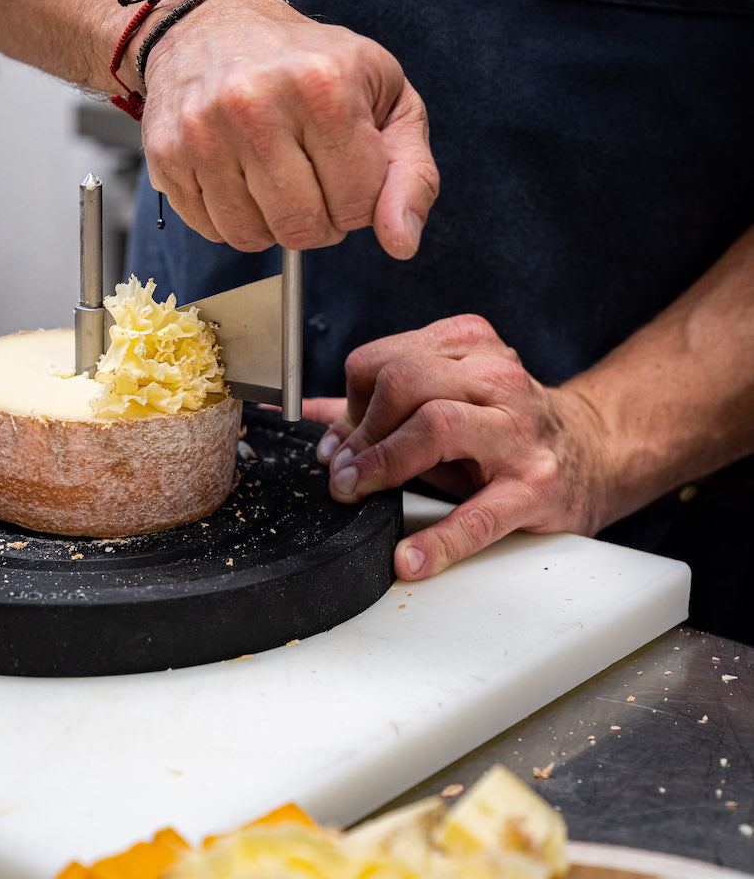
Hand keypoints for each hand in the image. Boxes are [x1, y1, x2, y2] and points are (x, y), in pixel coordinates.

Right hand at [140, 0, 438, 256]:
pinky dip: (234, 218)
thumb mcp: (386, 97)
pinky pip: (213, 230)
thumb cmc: (308, 61)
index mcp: (324, 85)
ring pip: (255, 238)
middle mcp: (257, 104)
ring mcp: (205, 131)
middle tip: (314, 177)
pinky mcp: (167, 154)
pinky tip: (240, 177)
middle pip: (305, 228)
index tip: (348, 166)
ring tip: (276, 176)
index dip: (361, 199)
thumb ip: (411, 172)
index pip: (359, 204)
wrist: (212, 24)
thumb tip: (401, 240)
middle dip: (320, 219)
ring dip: (274, 223)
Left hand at [309, 315, 610, 580]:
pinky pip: (480, 513)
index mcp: (469, 350)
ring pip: (437, 426)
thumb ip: (382, 404)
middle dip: (361, 430)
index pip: (385, 360)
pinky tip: (410, 557)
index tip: (337, 442)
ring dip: (384, 464)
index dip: (350, 402)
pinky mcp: (535, 487)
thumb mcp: (447, 399)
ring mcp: (518, 432)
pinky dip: (439, 540)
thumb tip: (314, 417)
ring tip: (359, 493)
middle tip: (342, 472)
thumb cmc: (509, 425)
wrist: (594, 452)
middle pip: (405, 382)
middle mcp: (495, 381)